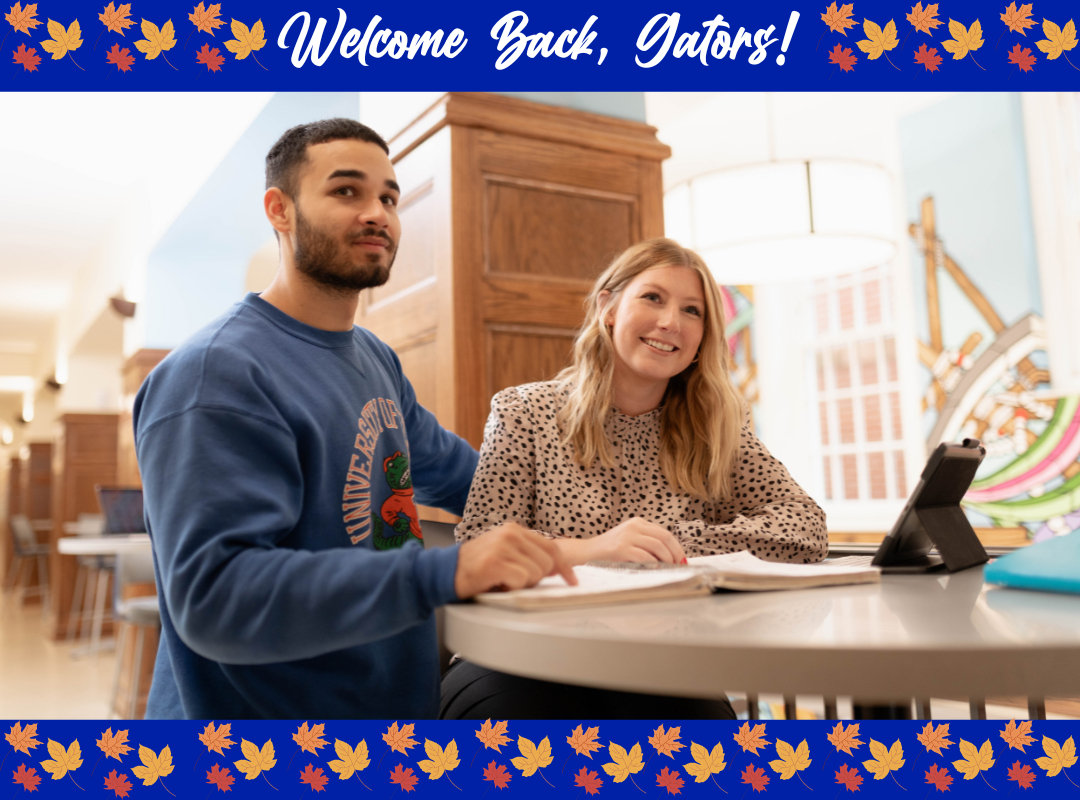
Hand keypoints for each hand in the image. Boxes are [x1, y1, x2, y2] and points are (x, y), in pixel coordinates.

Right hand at [455, 522, 577, 597]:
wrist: (445, 572)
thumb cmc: (476, 566)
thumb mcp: (504, 552)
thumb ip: (527, 554)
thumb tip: (555, 568)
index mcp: (514, 529)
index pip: (552, 547)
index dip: (564, 567)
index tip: (572, 580)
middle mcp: (510, 534)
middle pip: (548, 563)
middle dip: (536, 578)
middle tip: (514, 580)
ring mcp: (503, 547)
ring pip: (536, 573)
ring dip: (522, 584)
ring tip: (503, 580)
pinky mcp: (495, 563)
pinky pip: (521, 581)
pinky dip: (511, 588)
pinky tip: (497, 583)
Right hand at [562, 517, 684, 564]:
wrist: (586, 552)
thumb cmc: (609, 550)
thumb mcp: (629, 538)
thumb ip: (646, 542)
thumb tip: (670, 556)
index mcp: (637, 522)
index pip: (664, 533)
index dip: (676, 546)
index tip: (680, 558)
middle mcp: (633, 526)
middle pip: (664, 537)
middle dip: (675, 553)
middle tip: (677, 564)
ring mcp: (627, 537)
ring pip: (657, 546)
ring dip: (667, 559)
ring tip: (668, 567)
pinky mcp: (621, 549)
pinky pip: (645, 556)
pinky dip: (654, 564)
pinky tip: (656, 569)